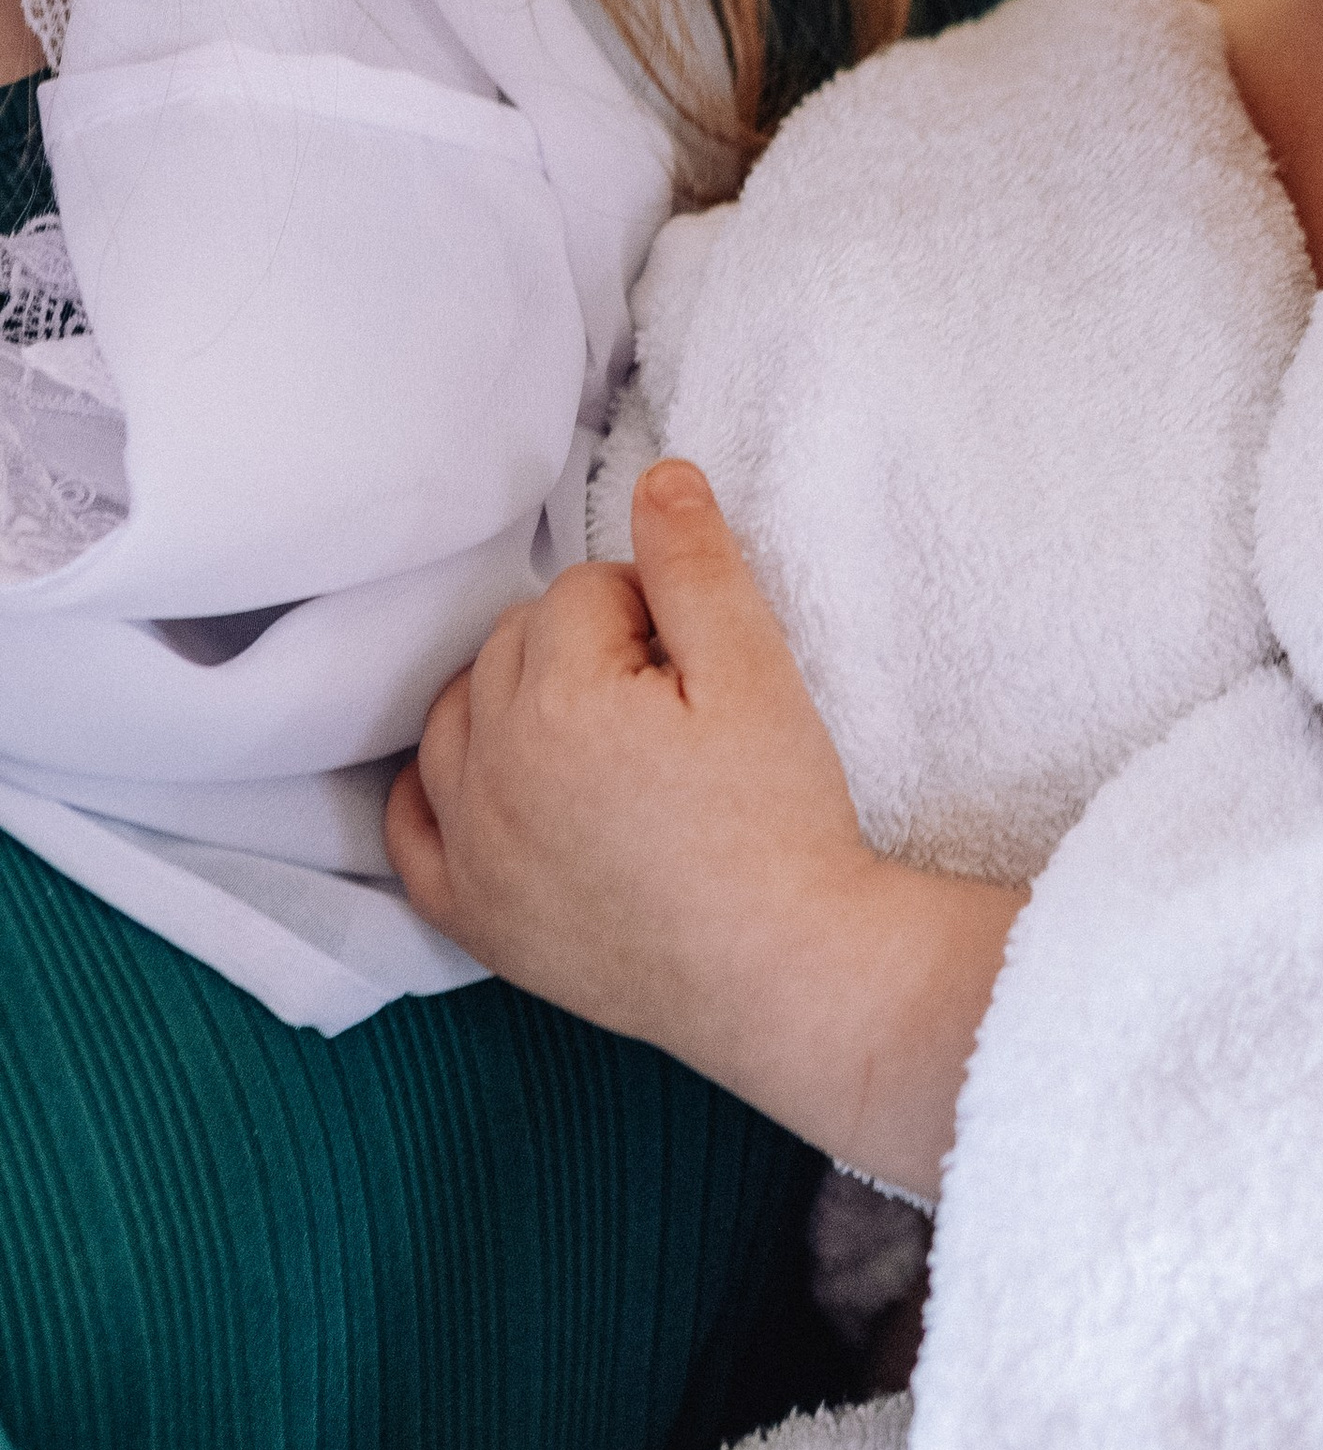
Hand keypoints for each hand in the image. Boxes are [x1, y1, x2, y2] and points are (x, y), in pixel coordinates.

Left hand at [385, 461, 1021, 1196]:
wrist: (784, 974)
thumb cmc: (780, 821)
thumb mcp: (759, 672)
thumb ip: (696, 563)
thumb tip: (656, 475)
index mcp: (558, 696)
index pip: (583, 590)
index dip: (655, 611)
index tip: (703, 668)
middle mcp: (490, 767)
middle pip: (513, 644)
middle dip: (586, 649)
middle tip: (670, 708)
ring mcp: (470, 846)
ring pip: (454, 718)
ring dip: (511, 703)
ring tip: (602, 740)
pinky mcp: (472, 914)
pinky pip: (410, 827)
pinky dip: (436, 791)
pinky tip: (487, 785)